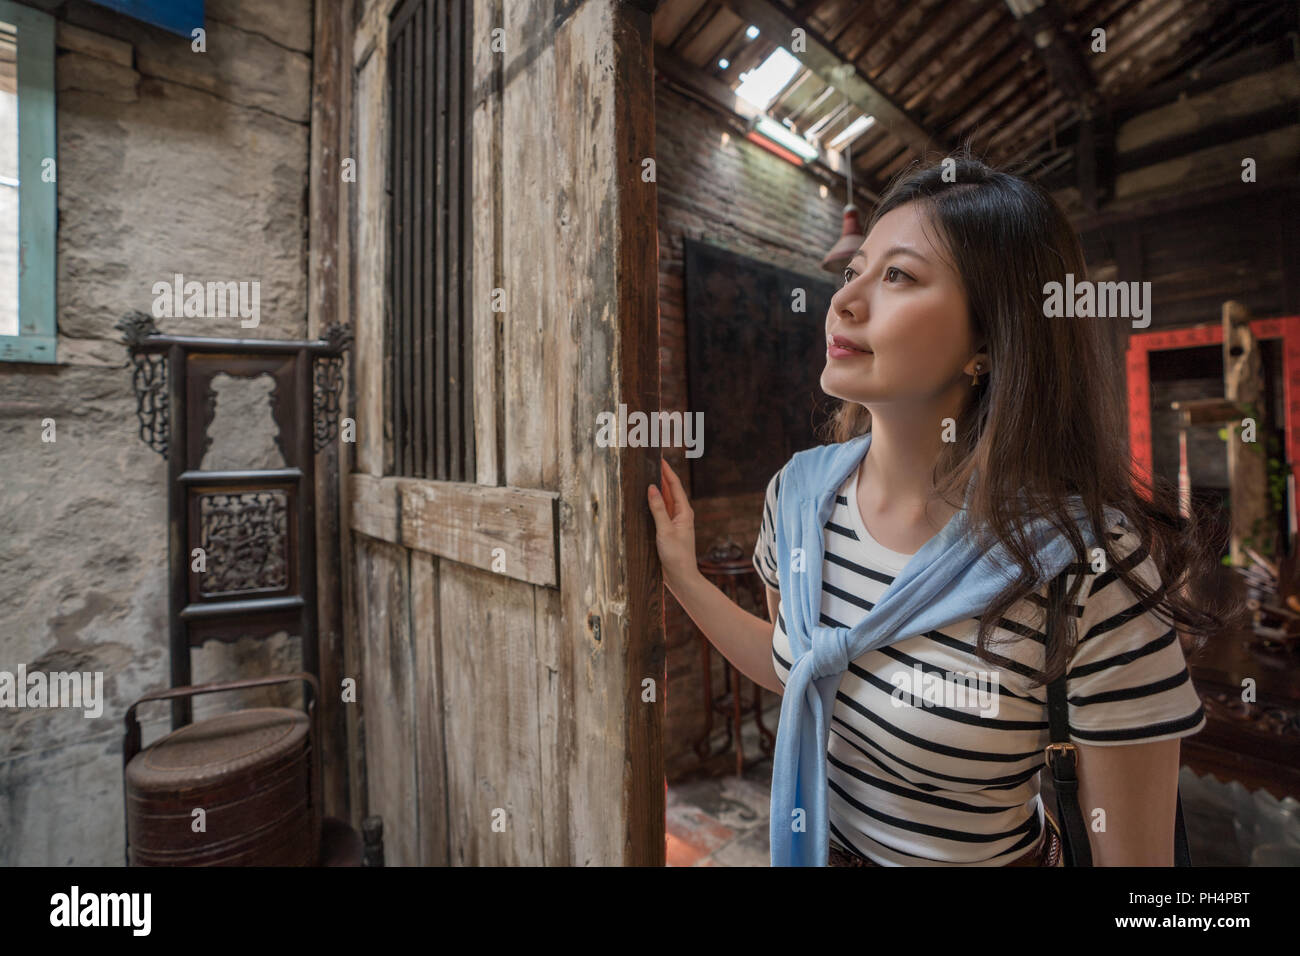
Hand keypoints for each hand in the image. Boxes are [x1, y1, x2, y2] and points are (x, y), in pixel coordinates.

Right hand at [647, 458, 697, 593]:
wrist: (681, 578)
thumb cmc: (677, 555)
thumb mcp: (665, 530)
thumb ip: (658, 508)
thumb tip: (651, 487)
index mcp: (684, 511)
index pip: (674, 485)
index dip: (666, 470)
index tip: (659, 457)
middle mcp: (680, 514)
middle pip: (669, 490)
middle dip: (660, 476)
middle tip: (650, 463)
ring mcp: (673, 522)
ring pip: (664, 500)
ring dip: (656, 489)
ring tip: (645, 475)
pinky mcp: (666, 531)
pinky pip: (659, 512)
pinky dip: (652, 503)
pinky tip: (644, 499)